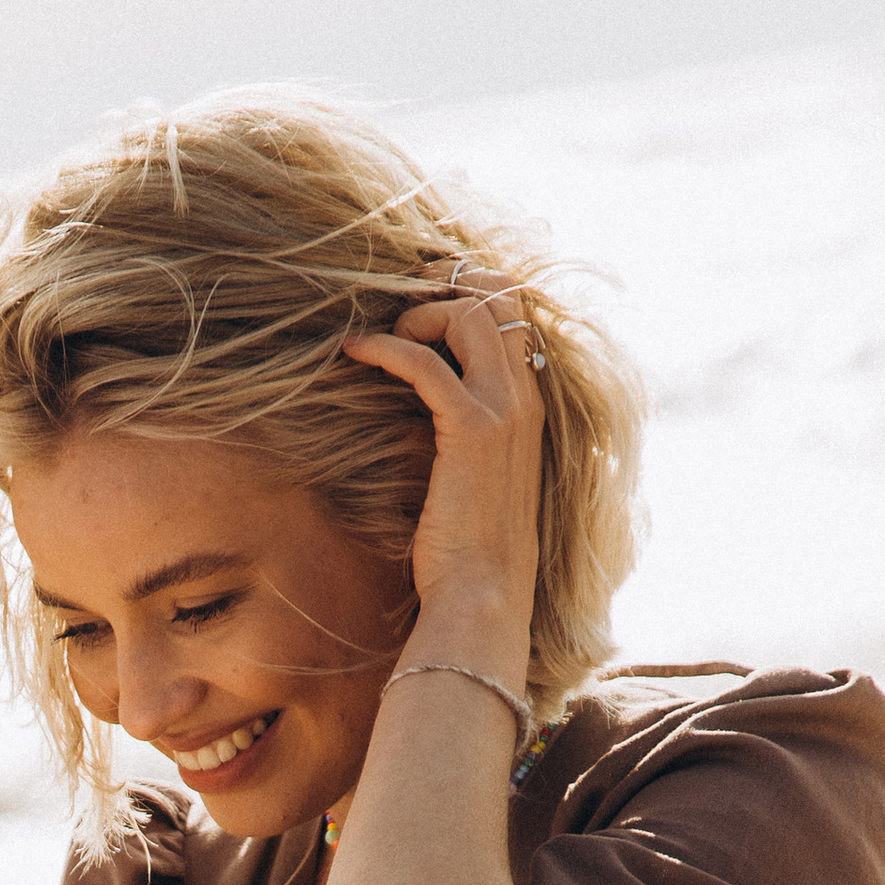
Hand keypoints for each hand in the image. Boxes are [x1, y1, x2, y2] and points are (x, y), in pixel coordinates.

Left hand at [342, 283, 542, 665]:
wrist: (484, 596)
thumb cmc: (472, 551)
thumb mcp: (474, 480)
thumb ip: (462, 437)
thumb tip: (420, 416)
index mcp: (529, 407)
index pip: (515, 317)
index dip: (471, 293)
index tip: (421, 301)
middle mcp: (525, 400)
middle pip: (498, 299)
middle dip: (443, 288)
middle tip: (395, 306)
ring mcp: (504, 412)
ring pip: (470, 316)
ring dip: (417, 313)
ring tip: (376, 336)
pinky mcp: (470, 430)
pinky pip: (427, 363)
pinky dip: (387, 348)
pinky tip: (355, 353)